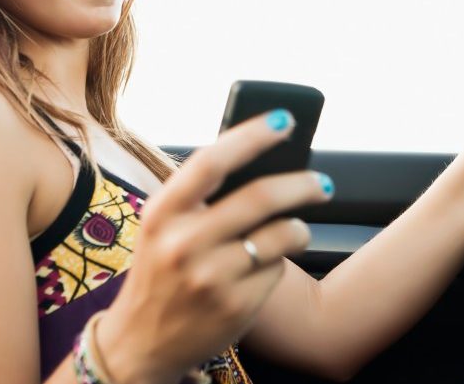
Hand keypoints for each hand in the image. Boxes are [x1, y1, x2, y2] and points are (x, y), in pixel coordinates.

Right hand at [95, 110, 333, 383]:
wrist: (141, 342)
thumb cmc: (160, 270)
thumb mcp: (162, 228)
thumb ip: (200, 196)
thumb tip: (265, 156)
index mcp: (162, 213)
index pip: (211, 161)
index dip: (252, 135)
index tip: (285, 120)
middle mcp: (183, 243)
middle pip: (261, 196)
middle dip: (303, 184)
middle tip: (323, 182)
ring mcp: (211, 277)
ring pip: (281, 234)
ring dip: (299, 227)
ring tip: (296, 229)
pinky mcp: (236, 306)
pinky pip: (279, 269)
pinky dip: (280, 262)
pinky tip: (264, 267)